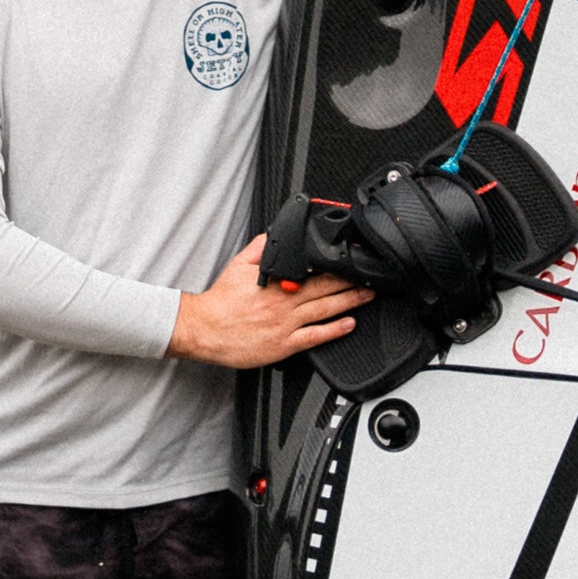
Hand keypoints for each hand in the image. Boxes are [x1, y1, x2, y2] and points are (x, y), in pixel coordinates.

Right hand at [172, 233, 370, 369]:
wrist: (206, 330)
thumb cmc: (222, 301)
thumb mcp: (240, 265)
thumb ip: (262, 248)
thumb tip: (278, 234)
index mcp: (276, 282)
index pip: (313, 269)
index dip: (336, 264)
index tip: (351, 258)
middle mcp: (285, 302)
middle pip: (326, 289)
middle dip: (352, 281)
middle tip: (371, 276)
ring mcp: (286, 324)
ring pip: (326, 310)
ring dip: (351, 302)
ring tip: (368, 295)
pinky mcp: (284, 345)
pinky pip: (315, 336)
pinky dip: (335, 330)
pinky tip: (349, 324)